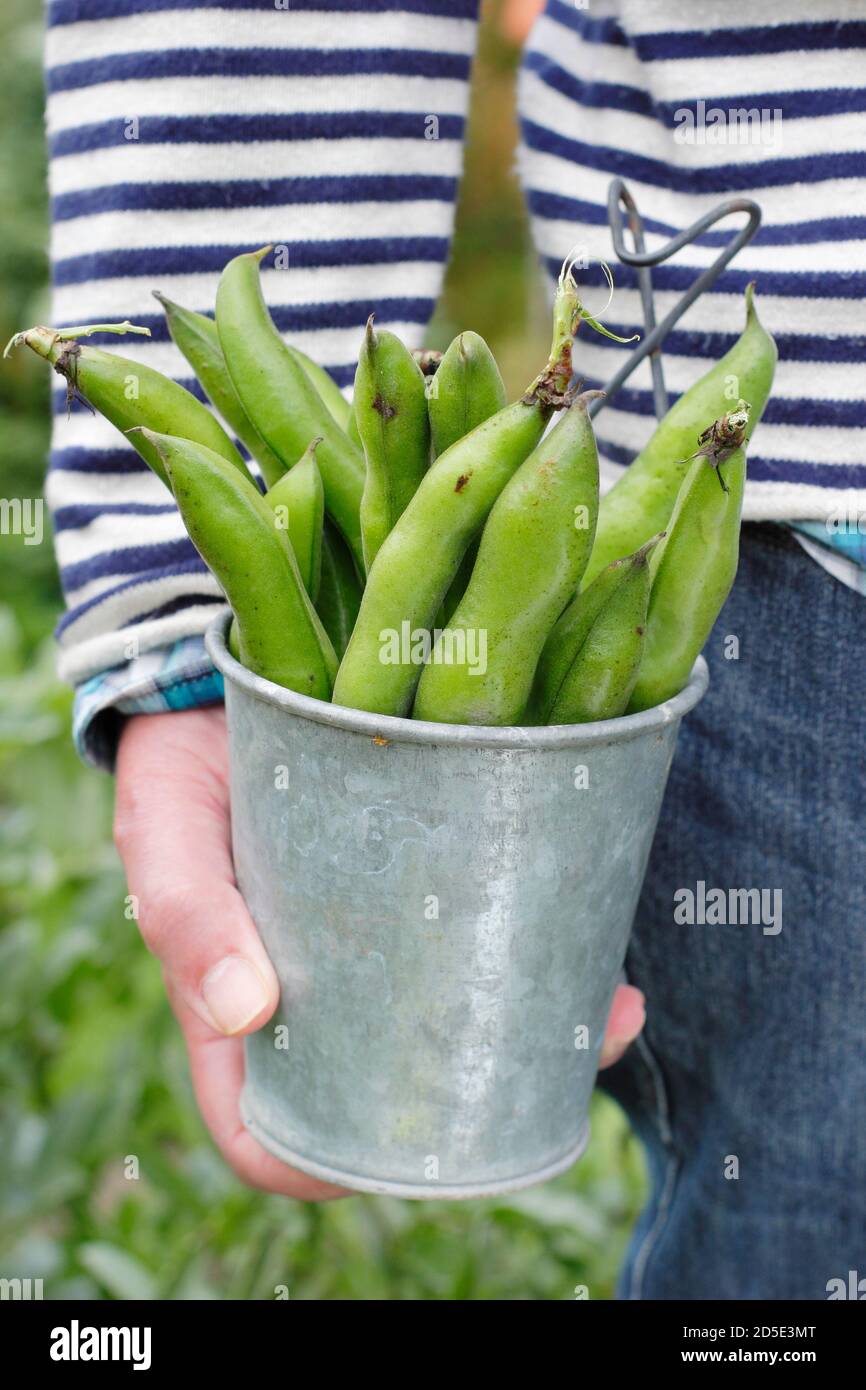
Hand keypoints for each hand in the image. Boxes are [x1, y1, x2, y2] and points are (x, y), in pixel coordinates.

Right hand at [114, 708, 643, 1195]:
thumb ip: (187, 911)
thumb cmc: (183, 764)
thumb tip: (245, 1012)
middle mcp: (318, 993)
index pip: (269, 1130)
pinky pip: (485, 945)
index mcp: (238, 1010)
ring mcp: (381, 944)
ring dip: (530, 1039)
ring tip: (605, 1015)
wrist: (245, 661)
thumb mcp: (167, 830)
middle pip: (387, 1093)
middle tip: (550, 1071)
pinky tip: (602, 955)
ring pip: (454, 1025)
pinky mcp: (431, 886)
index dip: (322, 1167)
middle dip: (469, 1107)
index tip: (405, 1154)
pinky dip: (542, 961)